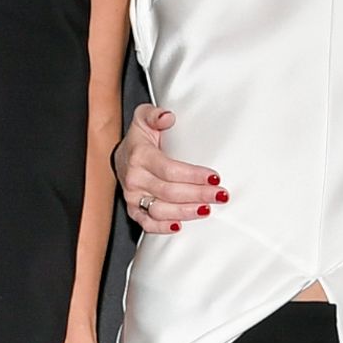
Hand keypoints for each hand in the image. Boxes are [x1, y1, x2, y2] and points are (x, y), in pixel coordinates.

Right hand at [118, 104, 223, 234]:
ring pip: (160, 210)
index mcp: (140, 156)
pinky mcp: (134, 209)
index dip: (193, 176)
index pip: (170, 169)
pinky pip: (146, 224)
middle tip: (220, 195)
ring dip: (186, 212)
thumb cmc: (139, 138)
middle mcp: (135, 178)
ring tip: (207, 210)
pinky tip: (179, 226)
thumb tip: (167, 117)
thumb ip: (155, 114)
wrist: (122, 156)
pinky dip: (162, 228)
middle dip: (198, 194)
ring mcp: (133, 196)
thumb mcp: (144, 118)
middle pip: (169, 191)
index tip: (214, 177)